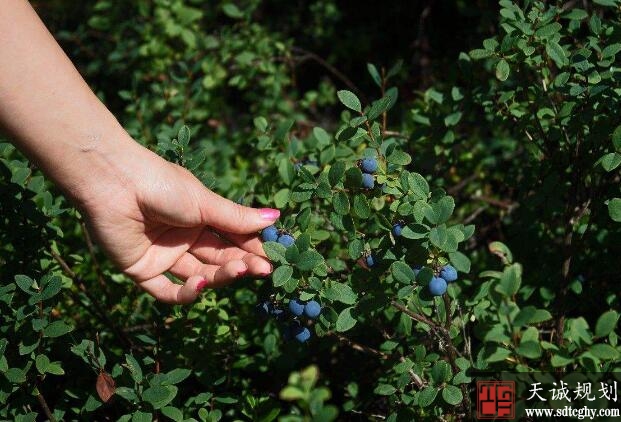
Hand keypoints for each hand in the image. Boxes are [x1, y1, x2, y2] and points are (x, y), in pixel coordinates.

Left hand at [79, 147, 277, 303]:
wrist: (114, 182)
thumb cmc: (162, 184)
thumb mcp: (205, 203)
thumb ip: (238, 218)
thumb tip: (276, 218)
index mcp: (199, 218)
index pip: (231, 240)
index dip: (252, 249)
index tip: (273, 258)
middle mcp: (183, 238)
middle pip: (217, 259)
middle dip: (240, 264)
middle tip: (262, 270)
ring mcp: (163, 255)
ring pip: (197, 275)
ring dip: (218, 277)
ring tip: (238, 271)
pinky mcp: (141, 270)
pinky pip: (165, 291)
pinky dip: (183, 293)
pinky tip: (199, 286)